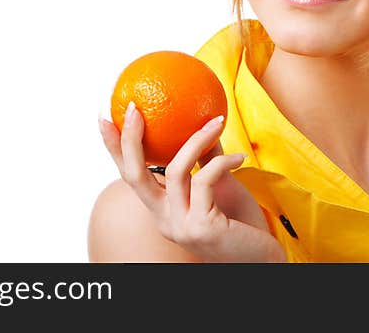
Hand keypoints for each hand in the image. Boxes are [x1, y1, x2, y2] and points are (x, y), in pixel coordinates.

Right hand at [98, 103, 285, 262]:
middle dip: (128, 139)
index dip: (114, 148)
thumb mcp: (221, 186)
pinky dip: (223, 162)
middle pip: (134, 176)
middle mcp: (165, 221)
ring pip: (175, 170)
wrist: (264, 259)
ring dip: (197, 139)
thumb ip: (206, 161)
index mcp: (162, 212)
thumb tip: (202, 123)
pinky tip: (240, 156)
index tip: (104, 116)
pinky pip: (205, 179)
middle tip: (133, 110)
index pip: (131, 177)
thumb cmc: (243, 224)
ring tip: (216, 121)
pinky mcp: (202, 227)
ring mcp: (181, 227)